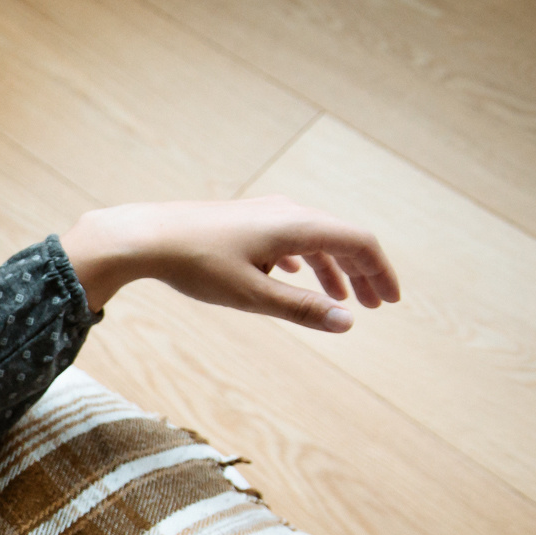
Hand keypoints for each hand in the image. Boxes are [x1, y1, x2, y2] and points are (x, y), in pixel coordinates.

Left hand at [61, 197, 400, 328]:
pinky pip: (287, 236)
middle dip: (361, 272)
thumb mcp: (251, 295)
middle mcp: (287, 211)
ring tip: (339, 298)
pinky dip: (302, 258)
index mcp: (297, 225)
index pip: (359, 243)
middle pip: (341, 238)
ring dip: (331, 268)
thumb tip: (349, 323)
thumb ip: (301, 309)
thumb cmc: (196, 265)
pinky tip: (294, 273)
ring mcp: (265, 212)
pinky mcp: (244, 220)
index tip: (390, 300)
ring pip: (313, 238)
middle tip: (375, 305)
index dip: (381, 271)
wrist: (145, 236)